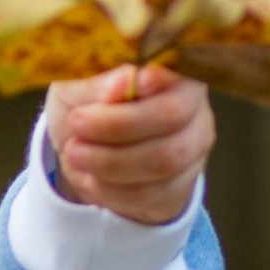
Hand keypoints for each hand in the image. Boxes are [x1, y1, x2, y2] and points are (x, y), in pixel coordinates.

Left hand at [45, 67, 214, 224]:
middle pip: (171, 116)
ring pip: (162, 162)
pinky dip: (111, 189)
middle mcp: (195, 111)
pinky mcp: (181, 190)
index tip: (138, 81)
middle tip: (77, 124)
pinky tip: (90, 178)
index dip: (163, 78)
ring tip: (74, 153)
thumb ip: (98, 84)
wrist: (82, 158)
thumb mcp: (77, 89)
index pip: (181, 74)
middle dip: (117, 124)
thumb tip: (124, 80)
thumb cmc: (84, 110)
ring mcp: (193, 153)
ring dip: (109, 161)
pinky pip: (151, 195)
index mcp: (175, 75)